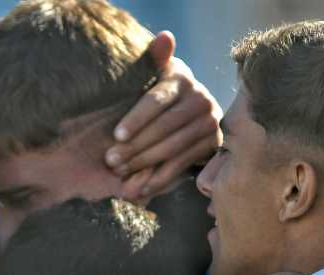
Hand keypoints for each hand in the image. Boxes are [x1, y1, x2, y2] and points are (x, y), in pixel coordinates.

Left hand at [109, 30, 222, 199]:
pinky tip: (140, 188)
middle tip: (111, 161)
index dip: (137, 118)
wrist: (181, 111)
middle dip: (135, 146)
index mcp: (181, 77)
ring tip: (120, 174)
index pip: (158, 100)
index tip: (116, 136)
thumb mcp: (150, 76)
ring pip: (172, 147)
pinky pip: (183, 164)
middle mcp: (201, 98)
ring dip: (144, 164)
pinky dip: (160, 178)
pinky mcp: (212, 144)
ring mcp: (210, 122)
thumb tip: (166, 36)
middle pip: (164, 128)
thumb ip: (152, 59)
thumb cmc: (152, 93)